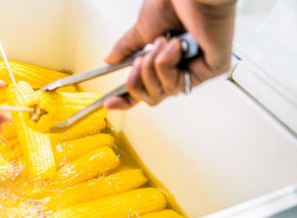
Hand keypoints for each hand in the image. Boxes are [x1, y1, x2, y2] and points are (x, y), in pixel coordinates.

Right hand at [104, 0, 236, 109]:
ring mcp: (198, 68)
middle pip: (152, 97)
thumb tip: (110, 59)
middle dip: (139, 79)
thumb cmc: (175, 1)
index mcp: (169, 56)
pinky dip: (168, 64)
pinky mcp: (213, 68)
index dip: (127, 98)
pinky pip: (178, 84)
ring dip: (153, 67)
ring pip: (162, 92)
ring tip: (162, 43)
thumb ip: (128, 48)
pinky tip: (176, 46)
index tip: (109, 102)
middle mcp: (185, 65)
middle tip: (138, 61)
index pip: (148, 86)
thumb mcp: (142, 28)